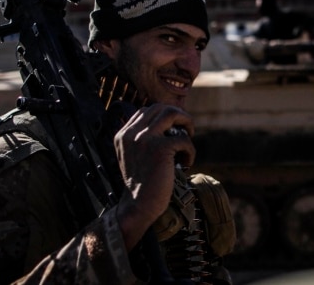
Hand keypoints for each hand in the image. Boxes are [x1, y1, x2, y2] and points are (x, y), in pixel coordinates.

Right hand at [112, 103, 194, 247]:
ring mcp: (144, 139)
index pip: (146, 111)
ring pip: (172, 113)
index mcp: (123, 134)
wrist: (139, 206)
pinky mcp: (160, 149)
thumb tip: (170, 123)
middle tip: (186, 131)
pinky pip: (184, 139)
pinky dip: (190, 151)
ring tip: (189, 138)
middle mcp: (131, 133)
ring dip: (187, 123)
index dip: (164, 116)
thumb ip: (144, 138)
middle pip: (160, 108)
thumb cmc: (142, 183)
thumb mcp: (136, 155)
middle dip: (178, 115)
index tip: (174, 129)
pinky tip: (186, 163)